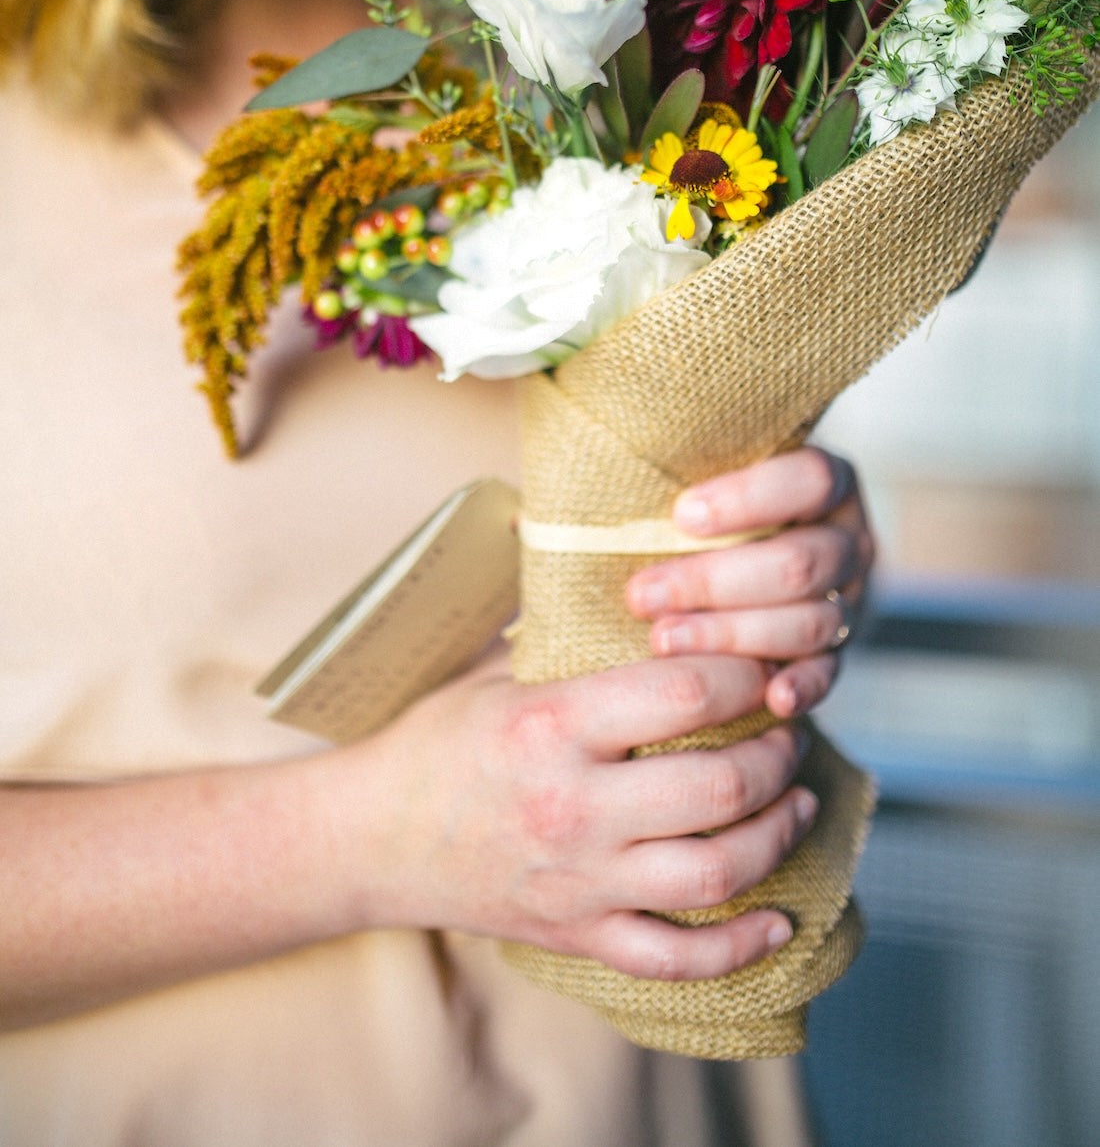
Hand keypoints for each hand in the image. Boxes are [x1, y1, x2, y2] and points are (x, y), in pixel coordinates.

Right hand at [354, 647, 818, 980]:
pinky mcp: (580, 936)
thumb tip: (637, 568)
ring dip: (777, 834)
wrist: (370, 841)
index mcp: (551, 724)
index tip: (763, 664)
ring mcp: (580, 882)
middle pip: (719, 787)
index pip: (684, 693)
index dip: (746, 674)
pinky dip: (741, 946)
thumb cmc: (438, 740)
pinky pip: (679, 959)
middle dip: (778, 755)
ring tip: (797, 800)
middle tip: (790, 730)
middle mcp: (572, 807)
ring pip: (716, 874)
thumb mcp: (495, 668)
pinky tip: (781, 919)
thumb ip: (568, 627)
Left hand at [625, 447, 872, 719]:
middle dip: (715, 581)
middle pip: (801, 563)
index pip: (810, 478)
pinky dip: (804, 687)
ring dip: (733, 635)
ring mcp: (850, 600)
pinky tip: (770, 698)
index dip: (749, 498)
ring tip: (662, 639)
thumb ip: (664, 437)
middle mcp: (849, 537)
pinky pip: (831, 676)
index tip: (679, 514)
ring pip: (811, 622)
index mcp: (826, 480)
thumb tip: (573, 371)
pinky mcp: (839, 656)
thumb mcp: (690, 463)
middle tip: (641, 593)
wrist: (732, 566)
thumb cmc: (697, 507)